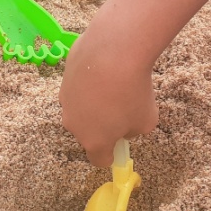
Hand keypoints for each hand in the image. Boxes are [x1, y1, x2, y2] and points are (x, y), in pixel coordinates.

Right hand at [59, 31, 157, 166]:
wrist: (113, 51)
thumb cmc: (133, 91)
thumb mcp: (147, 120)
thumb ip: (135, 130)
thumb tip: (125, 125)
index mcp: (94, 141)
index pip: (99, 160)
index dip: (112, 154)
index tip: (121, 142)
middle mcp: (74, 124)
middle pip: (88, 132)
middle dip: (103, 125)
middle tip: (122, 106)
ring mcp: (65, 100)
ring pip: (81, 108)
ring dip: (93, 103)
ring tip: (113, 83)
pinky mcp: (63, 78)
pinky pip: (78, 86)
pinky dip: (89, 82)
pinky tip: (103, 67)